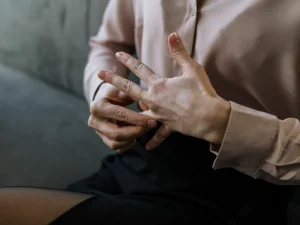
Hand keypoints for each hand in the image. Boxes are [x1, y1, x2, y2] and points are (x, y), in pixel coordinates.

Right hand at [88, 82, 156, 152]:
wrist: (104, 100)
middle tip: (151, 126)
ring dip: (133, 138)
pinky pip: (118, 148)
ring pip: (116, 143)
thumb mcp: (122, 89)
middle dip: (136, 131)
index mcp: (98, 107)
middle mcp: (94, 121)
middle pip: (116, 133)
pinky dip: (129, 143)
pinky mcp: (104, 140)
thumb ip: (134, 94)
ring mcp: (98, 133)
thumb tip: (147, 105)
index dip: (137, 118)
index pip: (119, 114)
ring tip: (144, 129)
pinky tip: (136, 135)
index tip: (151, 120)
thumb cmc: (115, 93)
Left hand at [99, 33, 230, 149]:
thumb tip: (172, 34)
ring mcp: (159, 115)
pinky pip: (159, 135)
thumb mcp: (192, 69)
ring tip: (117, 114)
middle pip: (130, 89)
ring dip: (128, 113)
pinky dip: (154, 140)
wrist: (209, 118)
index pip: (140, 69)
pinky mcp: (168, 126)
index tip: (117, 54)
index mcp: (159, 85)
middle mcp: (154, 100)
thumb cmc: (201, 92)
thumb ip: (179, 52)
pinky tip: (146, 147)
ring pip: (139, 114)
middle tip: (99, 75)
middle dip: (114, 81)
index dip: (129, 60)